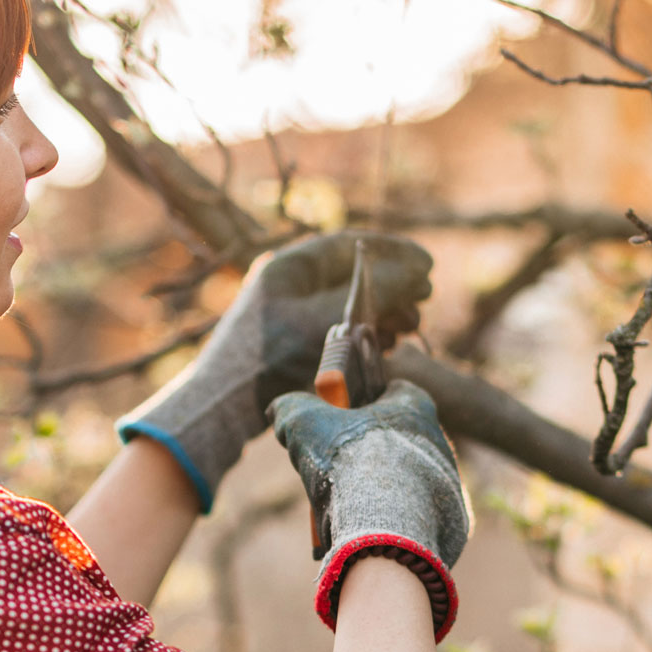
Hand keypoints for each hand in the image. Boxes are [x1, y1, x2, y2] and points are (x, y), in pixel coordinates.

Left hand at [117, 231, 432, 511]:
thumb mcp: (327, 320)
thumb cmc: (270, 358)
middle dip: (393, 285)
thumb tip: (415, 272)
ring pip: (350, 303)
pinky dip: (367, 333)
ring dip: (384, 310)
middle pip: (353, 274)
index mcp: (290, 266)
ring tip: (411, 326)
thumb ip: (374, 293)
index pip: (350, 246)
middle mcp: (291, 284)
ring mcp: (293, 313)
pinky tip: (388, 344)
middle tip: (425, 297)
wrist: (223, 405)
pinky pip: (340, 327)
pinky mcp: (295, 343)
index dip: (393, 252)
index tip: (427, 263)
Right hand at [270, 379, 469, 640]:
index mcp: (414, 405)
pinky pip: (417, 513)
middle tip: (337, 468)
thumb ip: (290, 408)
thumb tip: (278, 408)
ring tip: (349, 505)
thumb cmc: (350, 462)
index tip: (340, 417)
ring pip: (407, 477)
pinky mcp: (451, 518)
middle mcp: (438, 438)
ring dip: (381, 487)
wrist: (388, 525)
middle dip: (369, 450)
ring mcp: (448, 480)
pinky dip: (395, 518)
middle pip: (397, 436)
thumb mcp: (304, 423)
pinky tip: (369, 527)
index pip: (392, 390)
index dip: (363, 401)